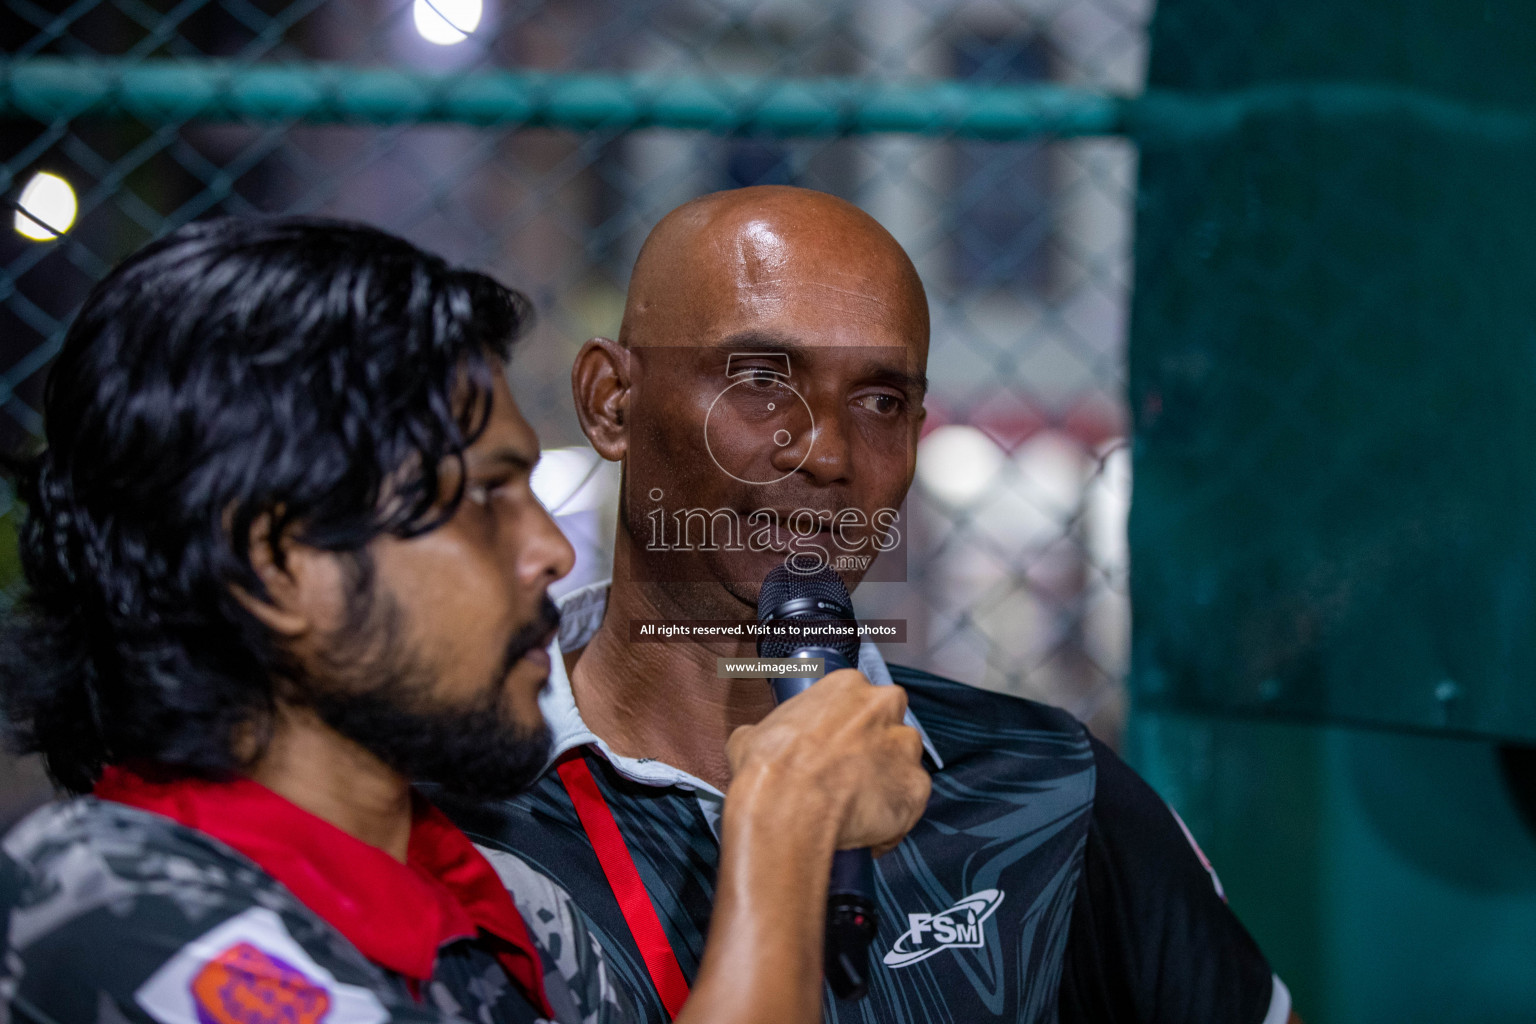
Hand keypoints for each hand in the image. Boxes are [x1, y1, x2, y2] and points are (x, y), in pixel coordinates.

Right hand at [725, 669, 929, 855]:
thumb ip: (771, 731)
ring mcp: (905, 748)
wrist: (786, 809)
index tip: (834, 748)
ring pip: (904, 764)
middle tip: (847, 776)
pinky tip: (865, 832)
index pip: (857, 701)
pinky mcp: (916, 788)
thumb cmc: (768, 768)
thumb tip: (762, 745)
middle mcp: (885, 707)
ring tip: (856, 809)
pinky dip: (892, 820)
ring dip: (886, 783)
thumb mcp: (752, 735)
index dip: (847, 727)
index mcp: (847, 685)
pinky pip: (909, 804)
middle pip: (889, 725)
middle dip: (874, 749)